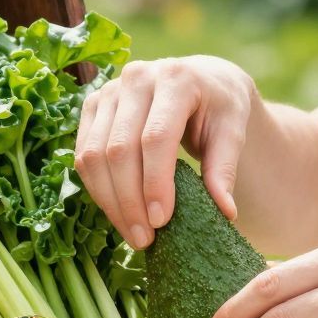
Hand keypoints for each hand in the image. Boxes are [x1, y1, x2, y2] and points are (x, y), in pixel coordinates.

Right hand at [76, 56, 256, 248]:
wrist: (199, 78)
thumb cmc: (219, 107)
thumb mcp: (233, 131)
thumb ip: (224, 168)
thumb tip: (225, 211)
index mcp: (176, 78)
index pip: (157, 137)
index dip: (155, 183)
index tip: (162, 222)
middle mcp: (136, 78)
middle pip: (119, 148)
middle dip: (130, 201)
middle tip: (146, 239)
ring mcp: (109, 91)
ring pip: (94, 155)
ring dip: (110, 201)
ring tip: (133, 235)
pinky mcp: (92, 106)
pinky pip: (83, 155)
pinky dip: (98, 189)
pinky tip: (118, 214)